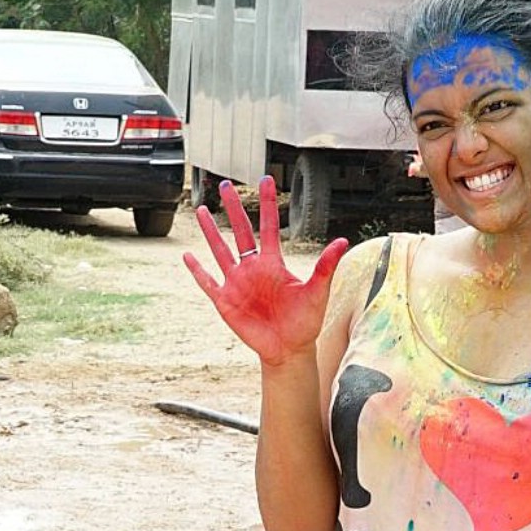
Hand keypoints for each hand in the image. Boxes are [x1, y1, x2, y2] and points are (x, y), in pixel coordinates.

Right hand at [183, 176, 347, 366]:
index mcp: (273, 263)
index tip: (266, 180)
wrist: (289, 350)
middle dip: (233, 208)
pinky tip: (188, 257)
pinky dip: (197, 271)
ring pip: (220, 251)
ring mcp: (237, 283)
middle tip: (225, 185)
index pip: (269, 226)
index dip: (267, 204)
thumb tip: (342, 241)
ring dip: (211, 231)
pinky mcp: (225, 301)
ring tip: (201, 210)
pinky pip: (208, 282)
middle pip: (240, 231)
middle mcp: (253, 269)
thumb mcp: (318, 292)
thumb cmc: (305, 322)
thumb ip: (326, 266)